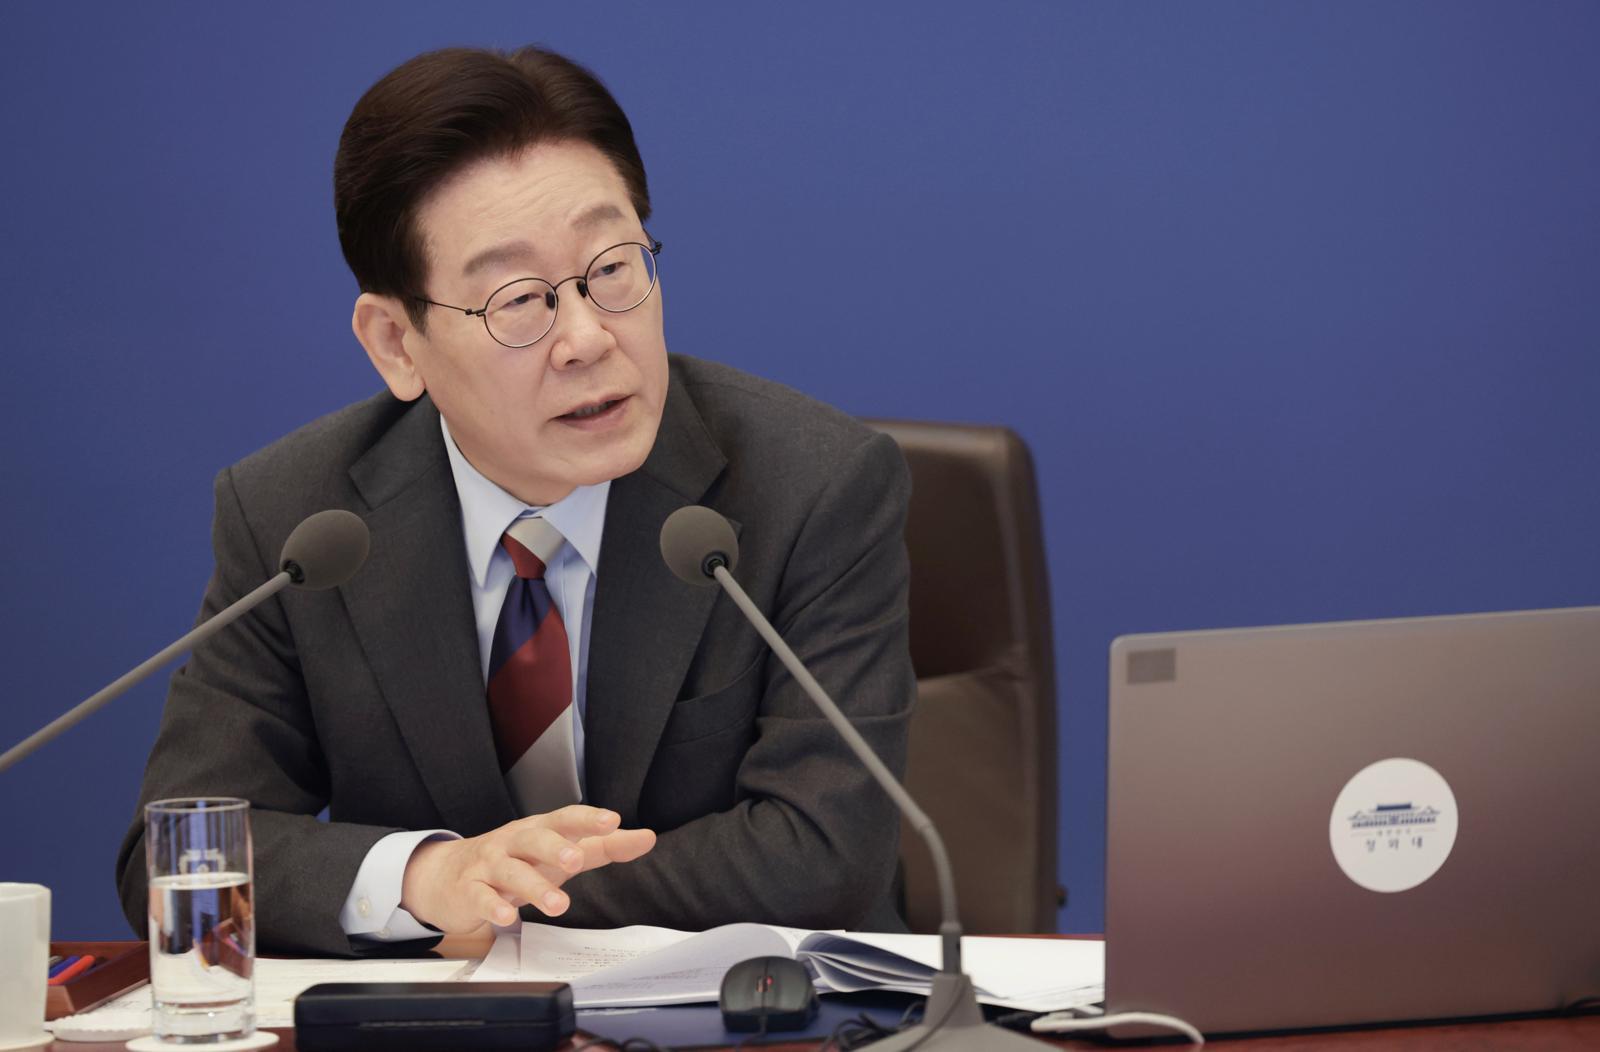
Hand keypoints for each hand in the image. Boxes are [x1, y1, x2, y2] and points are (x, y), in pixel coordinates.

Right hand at [399, 805, 655, 932]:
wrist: (448, 876)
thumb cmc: (516, 860)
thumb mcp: (559, 852)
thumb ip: (604, 846)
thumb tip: (647, 837)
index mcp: (538, 830)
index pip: (564, 818)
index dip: (587, 818)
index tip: (612, 820)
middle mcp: (513, 842)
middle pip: (533, 838)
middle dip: (555, 847)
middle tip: (576, 859)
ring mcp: (488, 865)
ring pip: (510, 871)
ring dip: (533, 886)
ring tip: (558, 904)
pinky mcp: (468, 890)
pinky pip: (480, 897)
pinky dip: (493, 907)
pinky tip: (508, 918)